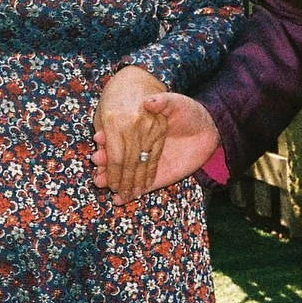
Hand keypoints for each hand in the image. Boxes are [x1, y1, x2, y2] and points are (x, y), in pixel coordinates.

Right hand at [94, 79, 220, 195]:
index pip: (119, 136)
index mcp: (139, 128)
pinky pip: (141, 188)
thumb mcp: (175, 103)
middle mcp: (139, 147)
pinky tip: (117, 200)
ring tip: (98, 182)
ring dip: (111, 180)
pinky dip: (128, 195)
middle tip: (95, 161)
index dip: (107, 138)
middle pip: (118, 158)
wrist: (206, 128)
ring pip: (125, 175)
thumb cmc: (188, 111)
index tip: (98, 139)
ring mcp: (147, 164)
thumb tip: (149, 102)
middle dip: (105, 161)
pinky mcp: (159, 177)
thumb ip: (163, 102)